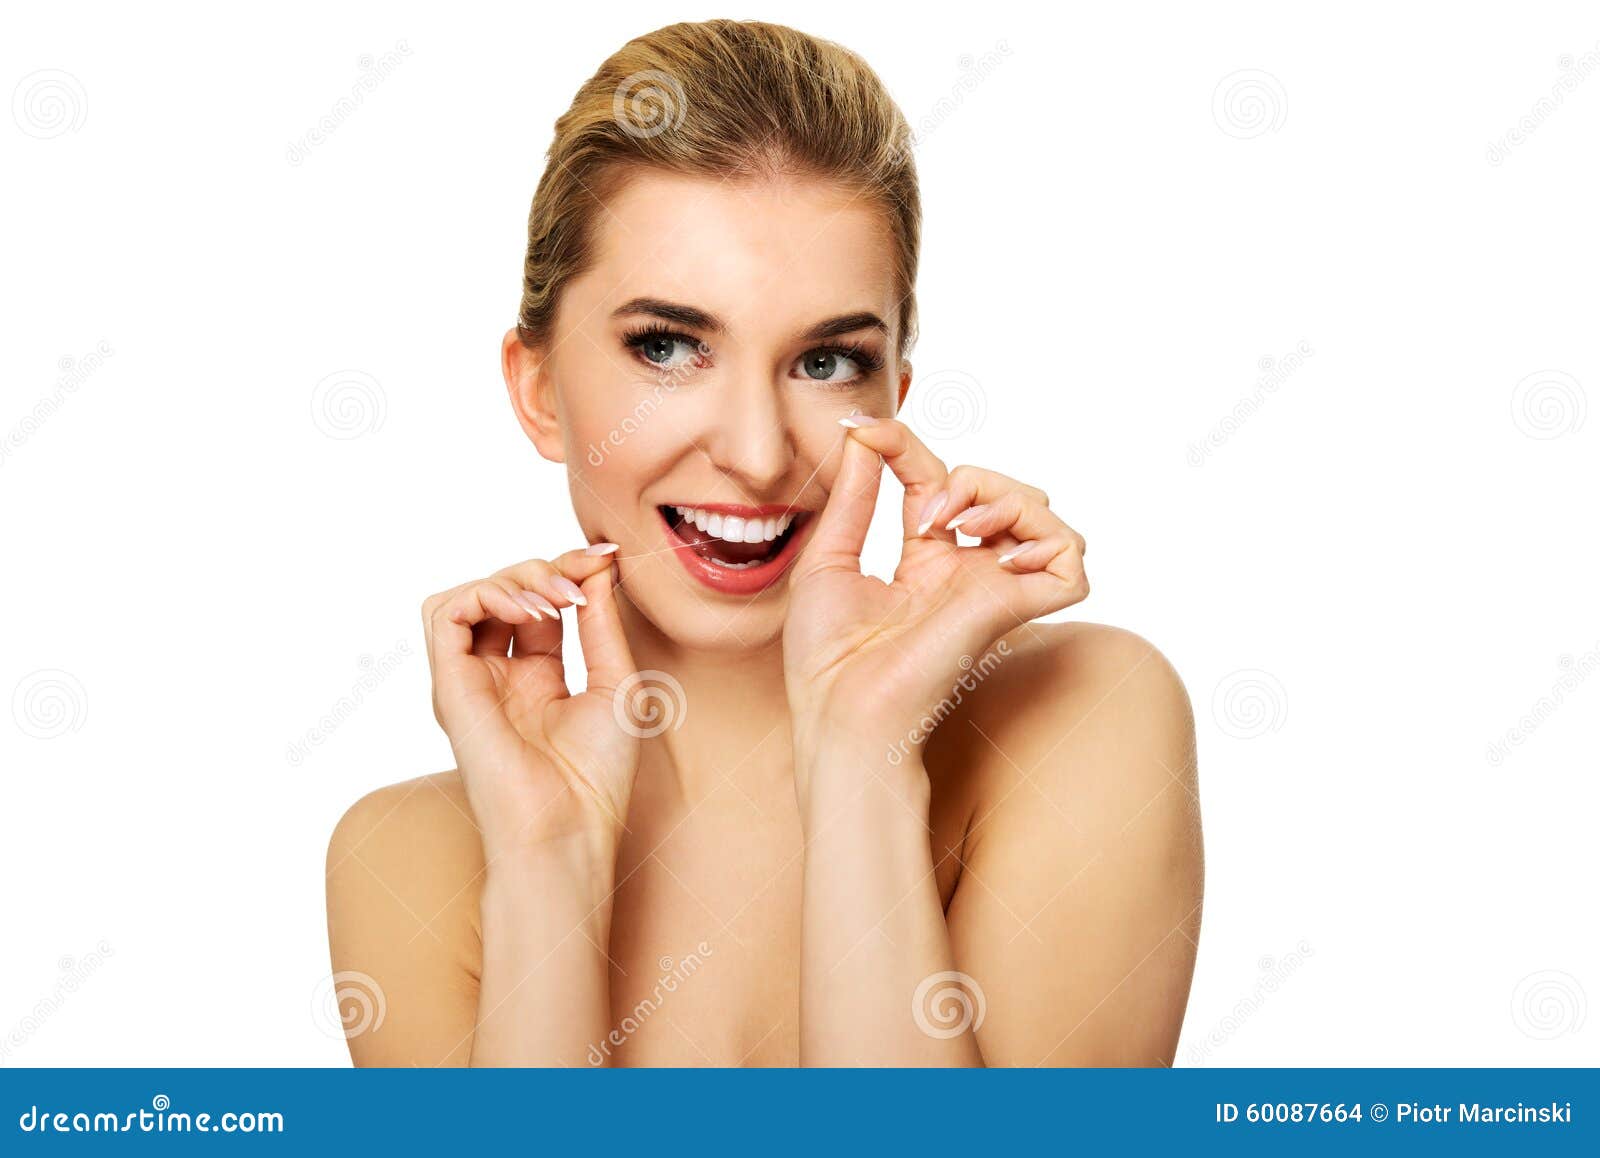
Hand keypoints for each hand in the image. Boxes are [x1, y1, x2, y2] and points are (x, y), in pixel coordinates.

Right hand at [421, 546, 638, 860]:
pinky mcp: (449, 686)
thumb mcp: (616, 683)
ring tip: (558, 600)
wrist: (568, 830)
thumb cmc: (596, 776)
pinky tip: (532, 613)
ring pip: (469, 595)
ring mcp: (470, 680)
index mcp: (535, 678)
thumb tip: (599, 566)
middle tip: (585, 578)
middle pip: (504, 591)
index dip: (569, 571)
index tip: (609, 556)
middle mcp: (497, 675)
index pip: (540, 603)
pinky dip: (485, 595)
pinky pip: (443, 614)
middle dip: (547, 569)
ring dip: (514, 579)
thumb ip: (601, 623)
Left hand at [784, 417, 1087, 788]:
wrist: (841, 710)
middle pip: (1004, 489)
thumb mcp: (828, 558)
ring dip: (1003, 495)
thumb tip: (863, 437)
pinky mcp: (1014, 610)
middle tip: (924, 513)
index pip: (939, 481)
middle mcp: (968, 573)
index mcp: (926, 563)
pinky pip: (1070, 560)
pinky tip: (997, 552)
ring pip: (1043, 512)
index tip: (864, 432)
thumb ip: (854, 496)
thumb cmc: (828, 658)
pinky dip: (1046, 539)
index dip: (907, 447)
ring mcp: (994, 589)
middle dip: (970, 475)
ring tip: (960, 524)